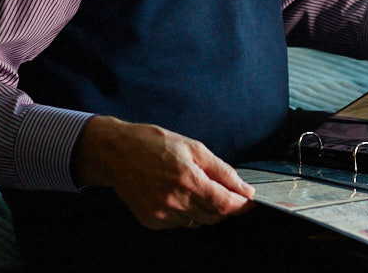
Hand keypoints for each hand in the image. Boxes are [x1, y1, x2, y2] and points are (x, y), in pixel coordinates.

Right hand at [73, 115, 254, 229]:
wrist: (115, 153)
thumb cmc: (153, 144)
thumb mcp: (193, 147)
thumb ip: (221, 170)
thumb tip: (243, 187)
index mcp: (187, 178)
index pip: (225, 204)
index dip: (242, 204)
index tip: (251, 200)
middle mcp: (174, 200)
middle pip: (215, 216)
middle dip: (226, 206)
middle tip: (226, 191)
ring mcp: (162, 214)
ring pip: (199, 221)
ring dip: (206, 208)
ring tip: (195, 186)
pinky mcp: (151, 221)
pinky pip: (180, 223)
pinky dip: (187, 212)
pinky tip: (178, 194)